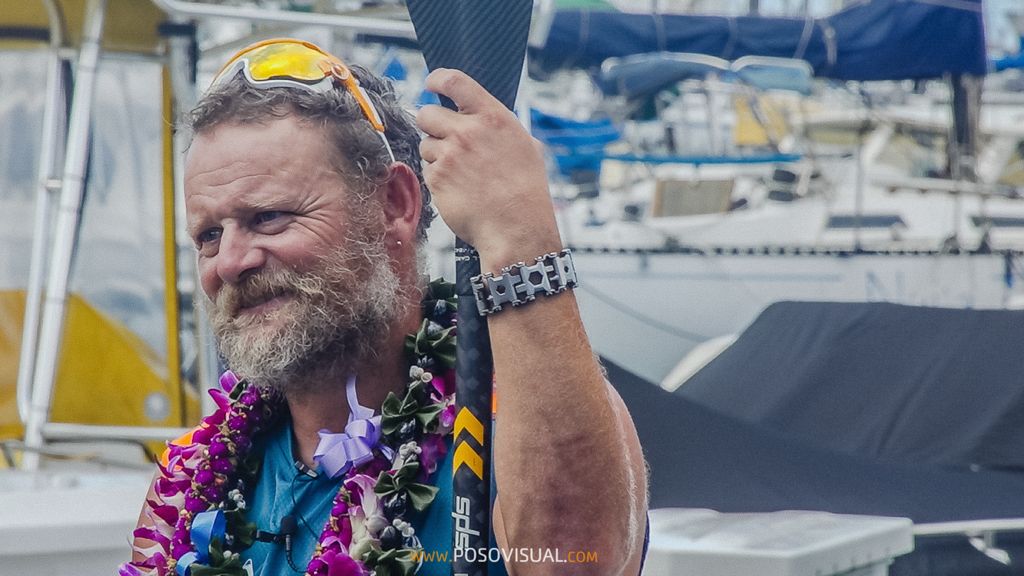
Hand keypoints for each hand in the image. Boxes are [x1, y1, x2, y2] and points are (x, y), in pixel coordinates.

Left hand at [416, 69, 560, 265]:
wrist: (517, 228)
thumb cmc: (526, 191)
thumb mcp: (526, 147)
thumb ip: (499, 127)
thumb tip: (484, 118)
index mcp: (492, 117)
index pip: (454, 82)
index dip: (437, 80)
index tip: (432, 84)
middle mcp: (468, 131)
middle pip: (426, 113)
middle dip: (431, 124)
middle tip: (445, 139)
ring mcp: (449, 155)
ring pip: (425, 144)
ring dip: (436, 155)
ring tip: (461, 173)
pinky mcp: (437, 178)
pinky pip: (427, 169)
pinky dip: (438, 178)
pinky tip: (458, 189)